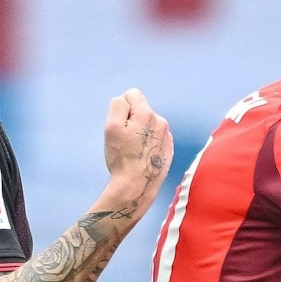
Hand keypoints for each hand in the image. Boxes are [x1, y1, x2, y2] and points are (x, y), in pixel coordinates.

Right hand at [104, 88, 173, 209]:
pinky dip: (148, 144)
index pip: (132, 94)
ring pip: (148, 126)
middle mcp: (161, 122)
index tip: (120, 125)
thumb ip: (118, 105)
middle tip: (125, 141)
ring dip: (140, 133)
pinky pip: (156, 139)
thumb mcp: (111, 127)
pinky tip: (142, 157)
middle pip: (141, 110)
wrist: (137, 186)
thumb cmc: (122, 158)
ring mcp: (167, 137)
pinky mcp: (169, 149)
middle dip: (131, 121)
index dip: (122, 108)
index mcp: (147, 114)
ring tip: (133, 151)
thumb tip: (125, 100)